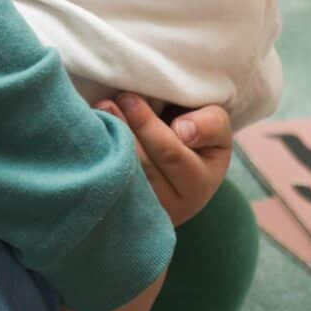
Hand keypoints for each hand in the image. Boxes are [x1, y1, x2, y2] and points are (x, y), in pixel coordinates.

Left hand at [97, 93, 231, 227]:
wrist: (184, 166)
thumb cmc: (200, 139)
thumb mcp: (216, 127)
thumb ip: (210, 124)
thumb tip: (182, 130)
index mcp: (199, 184)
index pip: (170, 154)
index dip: (146, 125)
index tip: (129, 97)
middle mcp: (175, 207)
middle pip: (143, 167)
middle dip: (124, 131)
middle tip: (107, 102)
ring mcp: (149, 212)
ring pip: (124, 179)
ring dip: (109, 144)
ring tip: (98, 113)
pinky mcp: (126, 213)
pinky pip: (111, 188)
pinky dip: (101, 159)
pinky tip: (94, 137)